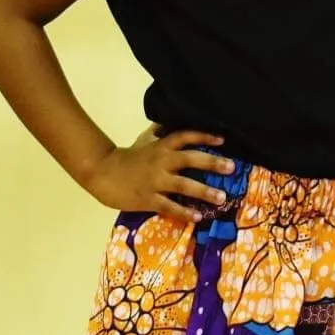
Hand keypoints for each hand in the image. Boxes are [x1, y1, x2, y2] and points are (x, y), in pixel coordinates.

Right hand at [88, 127, 235, 221]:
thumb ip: (161, 132)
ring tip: (221, 198)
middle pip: (189, 159)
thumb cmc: (128, 157)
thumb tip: (174, 117)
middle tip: (231, 167)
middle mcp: (161, 162)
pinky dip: (184, 212)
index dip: (203, 136)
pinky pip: (169, 206)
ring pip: (183, 185)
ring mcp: (155, 181)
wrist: (102, 173)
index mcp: (161, 146)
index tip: (223, 139)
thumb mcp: (144, 141)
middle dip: (212, 163)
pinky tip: (198, 217)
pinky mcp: (148, 198)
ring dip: (204, 191)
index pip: (185, 137)